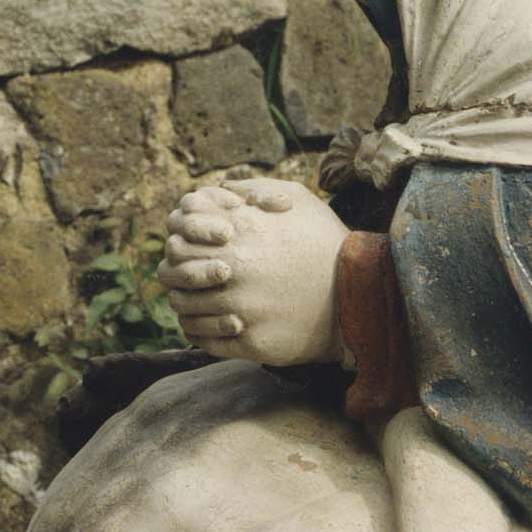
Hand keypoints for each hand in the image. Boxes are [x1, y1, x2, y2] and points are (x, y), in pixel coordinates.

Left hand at [158, 178, 349, 366]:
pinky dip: (199, 331)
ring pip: (184, 309)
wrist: (357, 292)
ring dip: (186, 304)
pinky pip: (202, 338)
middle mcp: (233, 271)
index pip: (179, 241)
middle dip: (178, 274)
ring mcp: (239, 309)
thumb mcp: (297, 199)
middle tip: (189, 278)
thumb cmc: (326, 243)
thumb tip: (222, 190)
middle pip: (174, 275)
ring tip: (199, 301)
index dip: (180, 245)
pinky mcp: (249, 342)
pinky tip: (210, 323)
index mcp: (239, 235)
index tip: (191, 250)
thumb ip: (254, 189)